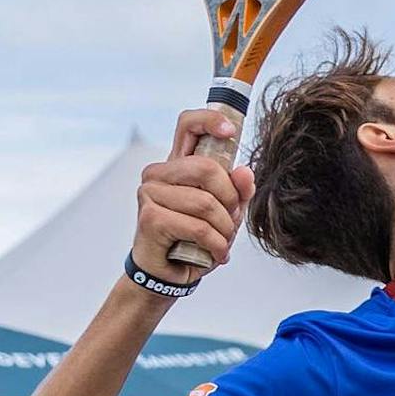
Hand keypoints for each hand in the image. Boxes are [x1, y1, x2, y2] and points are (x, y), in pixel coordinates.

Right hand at [137, 106, 249, 277]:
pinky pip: (198, 227)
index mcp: (177, 165)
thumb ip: (238, 192)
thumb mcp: (226, 214)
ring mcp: (150, 193)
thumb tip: (244, 171)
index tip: (230, 131)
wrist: (169, 274)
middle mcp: (159, 174)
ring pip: (206, 203)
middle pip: (207, 168)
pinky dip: (215, 244)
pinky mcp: (150, 217)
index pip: (188, 125)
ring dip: (224, 229)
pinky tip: (215, 254)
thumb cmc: (195, 240)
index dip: (210, 120)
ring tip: (222, 241)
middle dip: (230, 199)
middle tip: (230, 220)